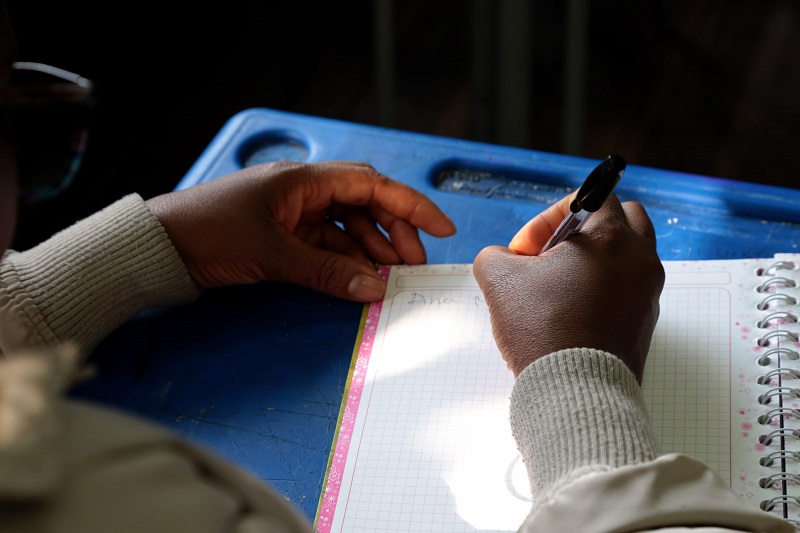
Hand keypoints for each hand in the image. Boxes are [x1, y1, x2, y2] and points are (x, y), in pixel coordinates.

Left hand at [146, 160, 455, 301]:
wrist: (159, 248)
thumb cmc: (209, 233)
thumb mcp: (273, 253)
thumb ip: (327, 271)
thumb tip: (375, 289)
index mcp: (304, 180)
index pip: (370, 184)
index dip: (410, 203)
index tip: (440, 227)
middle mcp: (304, 192)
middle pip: (364, 205)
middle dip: (394, 232)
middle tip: (414, 264)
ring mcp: (294, 215)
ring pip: (348, 229)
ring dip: (371, 251)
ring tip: (391, 277)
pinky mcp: (283, 238)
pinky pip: (326, 247)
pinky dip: (346, 263)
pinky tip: (360, 280)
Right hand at [473, 193, 663, 381]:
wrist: (574, 391)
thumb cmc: (542, 329)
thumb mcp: (499, 280)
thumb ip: (496, 255)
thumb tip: (504, 259)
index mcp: (612, 238)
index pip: (593, 197)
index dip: (550, 217)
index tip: (527, 249)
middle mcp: (641, 260)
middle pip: (623, 219)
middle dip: (584, 230)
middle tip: (550, 258)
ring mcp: (648, 293)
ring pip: (626, 256)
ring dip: (593, 261)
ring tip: (558, 287)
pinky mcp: (645, 322)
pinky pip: (627, 289)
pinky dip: (602, 290)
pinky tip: (569, 314)